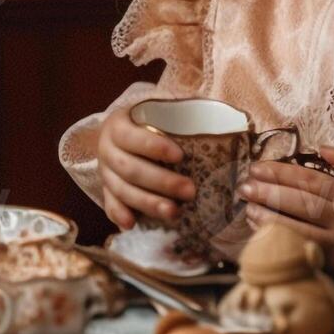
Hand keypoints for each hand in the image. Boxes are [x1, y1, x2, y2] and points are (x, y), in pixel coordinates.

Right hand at [95, 105, 195, 228]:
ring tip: (174, 212)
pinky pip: (110, 205)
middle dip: (161, 182)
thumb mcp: (159, 108)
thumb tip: (228, 118)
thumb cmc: (149, 121)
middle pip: (130, 169)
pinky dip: (119, 215)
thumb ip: (184, 110)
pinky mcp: (107, 190)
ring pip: (122, 191)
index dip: (154, 147)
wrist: (121, 131)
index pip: (132, 137)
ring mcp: (105, 172)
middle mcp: (107, 150)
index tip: (180, 156)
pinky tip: (132, 224)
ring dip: (148, 203)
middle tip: (190, 191)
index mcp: (118, 126)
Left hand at [236, 146, 333, 294]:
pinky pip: (303, 253)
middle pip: (298, 202)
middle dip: (266, 192)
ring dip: (268, 219)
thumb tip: (321, 146)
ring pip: (297, 228)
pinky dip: (283, 244)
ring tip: (247, 209)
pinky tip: (265, 238)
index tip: (256, 167)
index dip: (279, 172)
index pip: (308, 180)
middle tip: (243, 186)